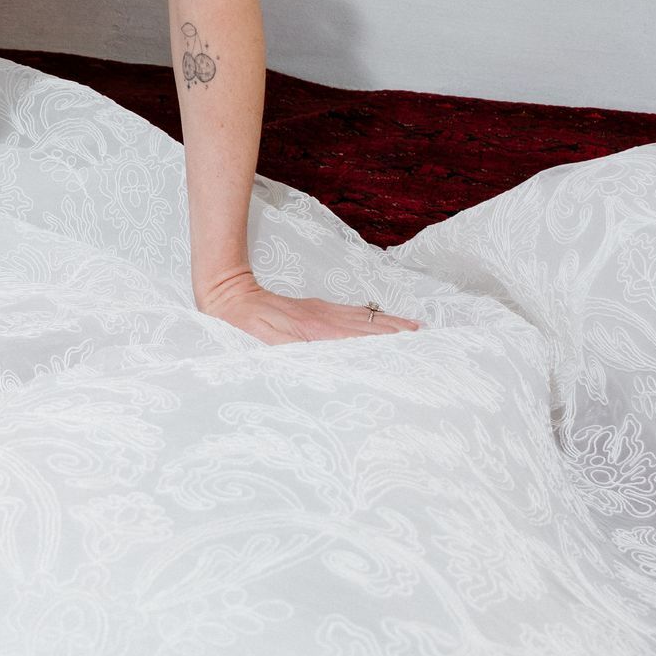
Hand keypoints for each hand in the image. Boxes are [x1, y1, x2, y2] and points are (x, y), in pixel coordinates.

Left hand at [196, 268, 417, 344]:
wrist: (226, 294)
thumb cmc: (242, 327)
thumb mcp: (267, 346)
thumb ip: (299, 353)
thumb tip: (329, 360)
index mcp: (316, 331)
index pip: (361, 340)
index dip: (387, 348)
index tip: (413, 354)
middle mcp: (324, 319)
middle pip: (370, 328)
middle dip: (399, 336)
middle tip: (428, 344)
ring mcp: (320, 311)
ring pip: (363, 319)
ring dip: (390, 326)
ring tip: (416, 332)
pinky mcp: (314, 308)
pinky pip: (351, 313)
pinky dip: (372, 318)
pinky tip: (380, 321)